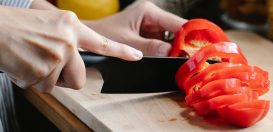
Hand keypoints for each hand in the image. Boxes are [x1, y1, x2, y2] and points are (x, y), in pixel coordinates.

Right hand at [0, 7, 141, 91]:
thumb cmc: (16, 26)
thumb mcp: (50, 24)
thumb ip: (68, 40)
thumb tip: (74, 61)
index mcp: (72, 26)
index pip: (102, 43)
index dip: (121, 51)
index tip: (136, 56)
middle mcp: (69, 40)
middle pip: (80, 77)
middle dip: (65, 79)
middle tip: (47, 67)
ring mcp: (58, 54)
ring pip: (58, 84)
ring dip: (43, 78)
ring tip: (29, 60)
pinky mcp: (44, 69)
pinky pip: (42, 87)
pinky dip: (30, 81)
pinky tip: (22, 65)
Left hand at [84, 1, 186, 55]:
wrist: (88, 40)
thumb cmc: (103, 35)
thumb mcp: (127, 42)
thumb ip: (149, 48)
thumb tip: (172, 53)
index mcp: (148, 11)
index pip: (176, 23)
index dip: (189, 35)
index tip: (198, 49)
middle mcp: (152, 17)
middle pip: (176, 31)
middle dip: (183, 44)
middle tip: (191, 59)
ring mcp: (151, 26)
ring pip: (172, 39)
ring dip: (176, 50)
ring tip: (183, 61)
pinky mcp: (149, 36)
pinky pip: (164, 44)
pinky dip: (168, 53)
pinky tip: (173, 60)